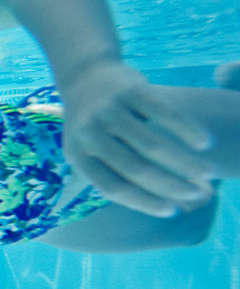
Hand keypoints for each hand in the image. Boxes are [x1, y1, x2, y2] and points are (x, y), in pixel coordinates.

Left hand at [61, 64, 214, 215]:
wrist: (84, 76)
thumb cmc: (93, 126)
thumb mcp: (86, 152)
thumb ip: (108, 176)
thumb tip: (147, 207)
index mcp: (78, 155)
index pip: (112, 187)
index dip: (144, 202)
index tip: (173, 212)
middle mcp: (90, 134)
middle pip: (135, 169)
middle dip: (171, 186)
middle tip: (200, 195)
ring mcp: (109, 110)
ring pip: (152, 144)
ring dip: (184, 162)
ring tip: (209, 173)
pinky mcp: (129, 89)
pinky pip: (163, 113)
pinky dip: (186, 129)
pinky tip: (205, 143)